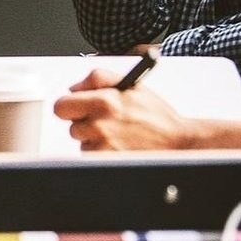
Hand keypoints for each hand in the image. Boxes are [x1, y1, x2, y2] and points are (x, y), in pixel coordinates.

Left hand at [53, 67, 203, 151]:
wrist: (178, 141)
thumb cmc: (156, 115)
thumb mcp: (130, 84)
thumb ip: (98, 78)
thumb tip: (73, 88)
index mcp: (105, 101)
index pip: (62, 106)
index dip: (70, 107)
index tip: (77, 109)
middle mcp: (101, 124)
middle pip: (72, 127)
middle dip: (85, 124)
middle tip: (105, 122)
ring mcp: (103, 146)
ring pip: (83, 143)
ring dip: (95, 140)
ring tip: (118, 134)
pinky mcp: (108, 161)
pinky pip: (93, 156)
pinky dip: (102, 153)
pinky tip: (120, 146)